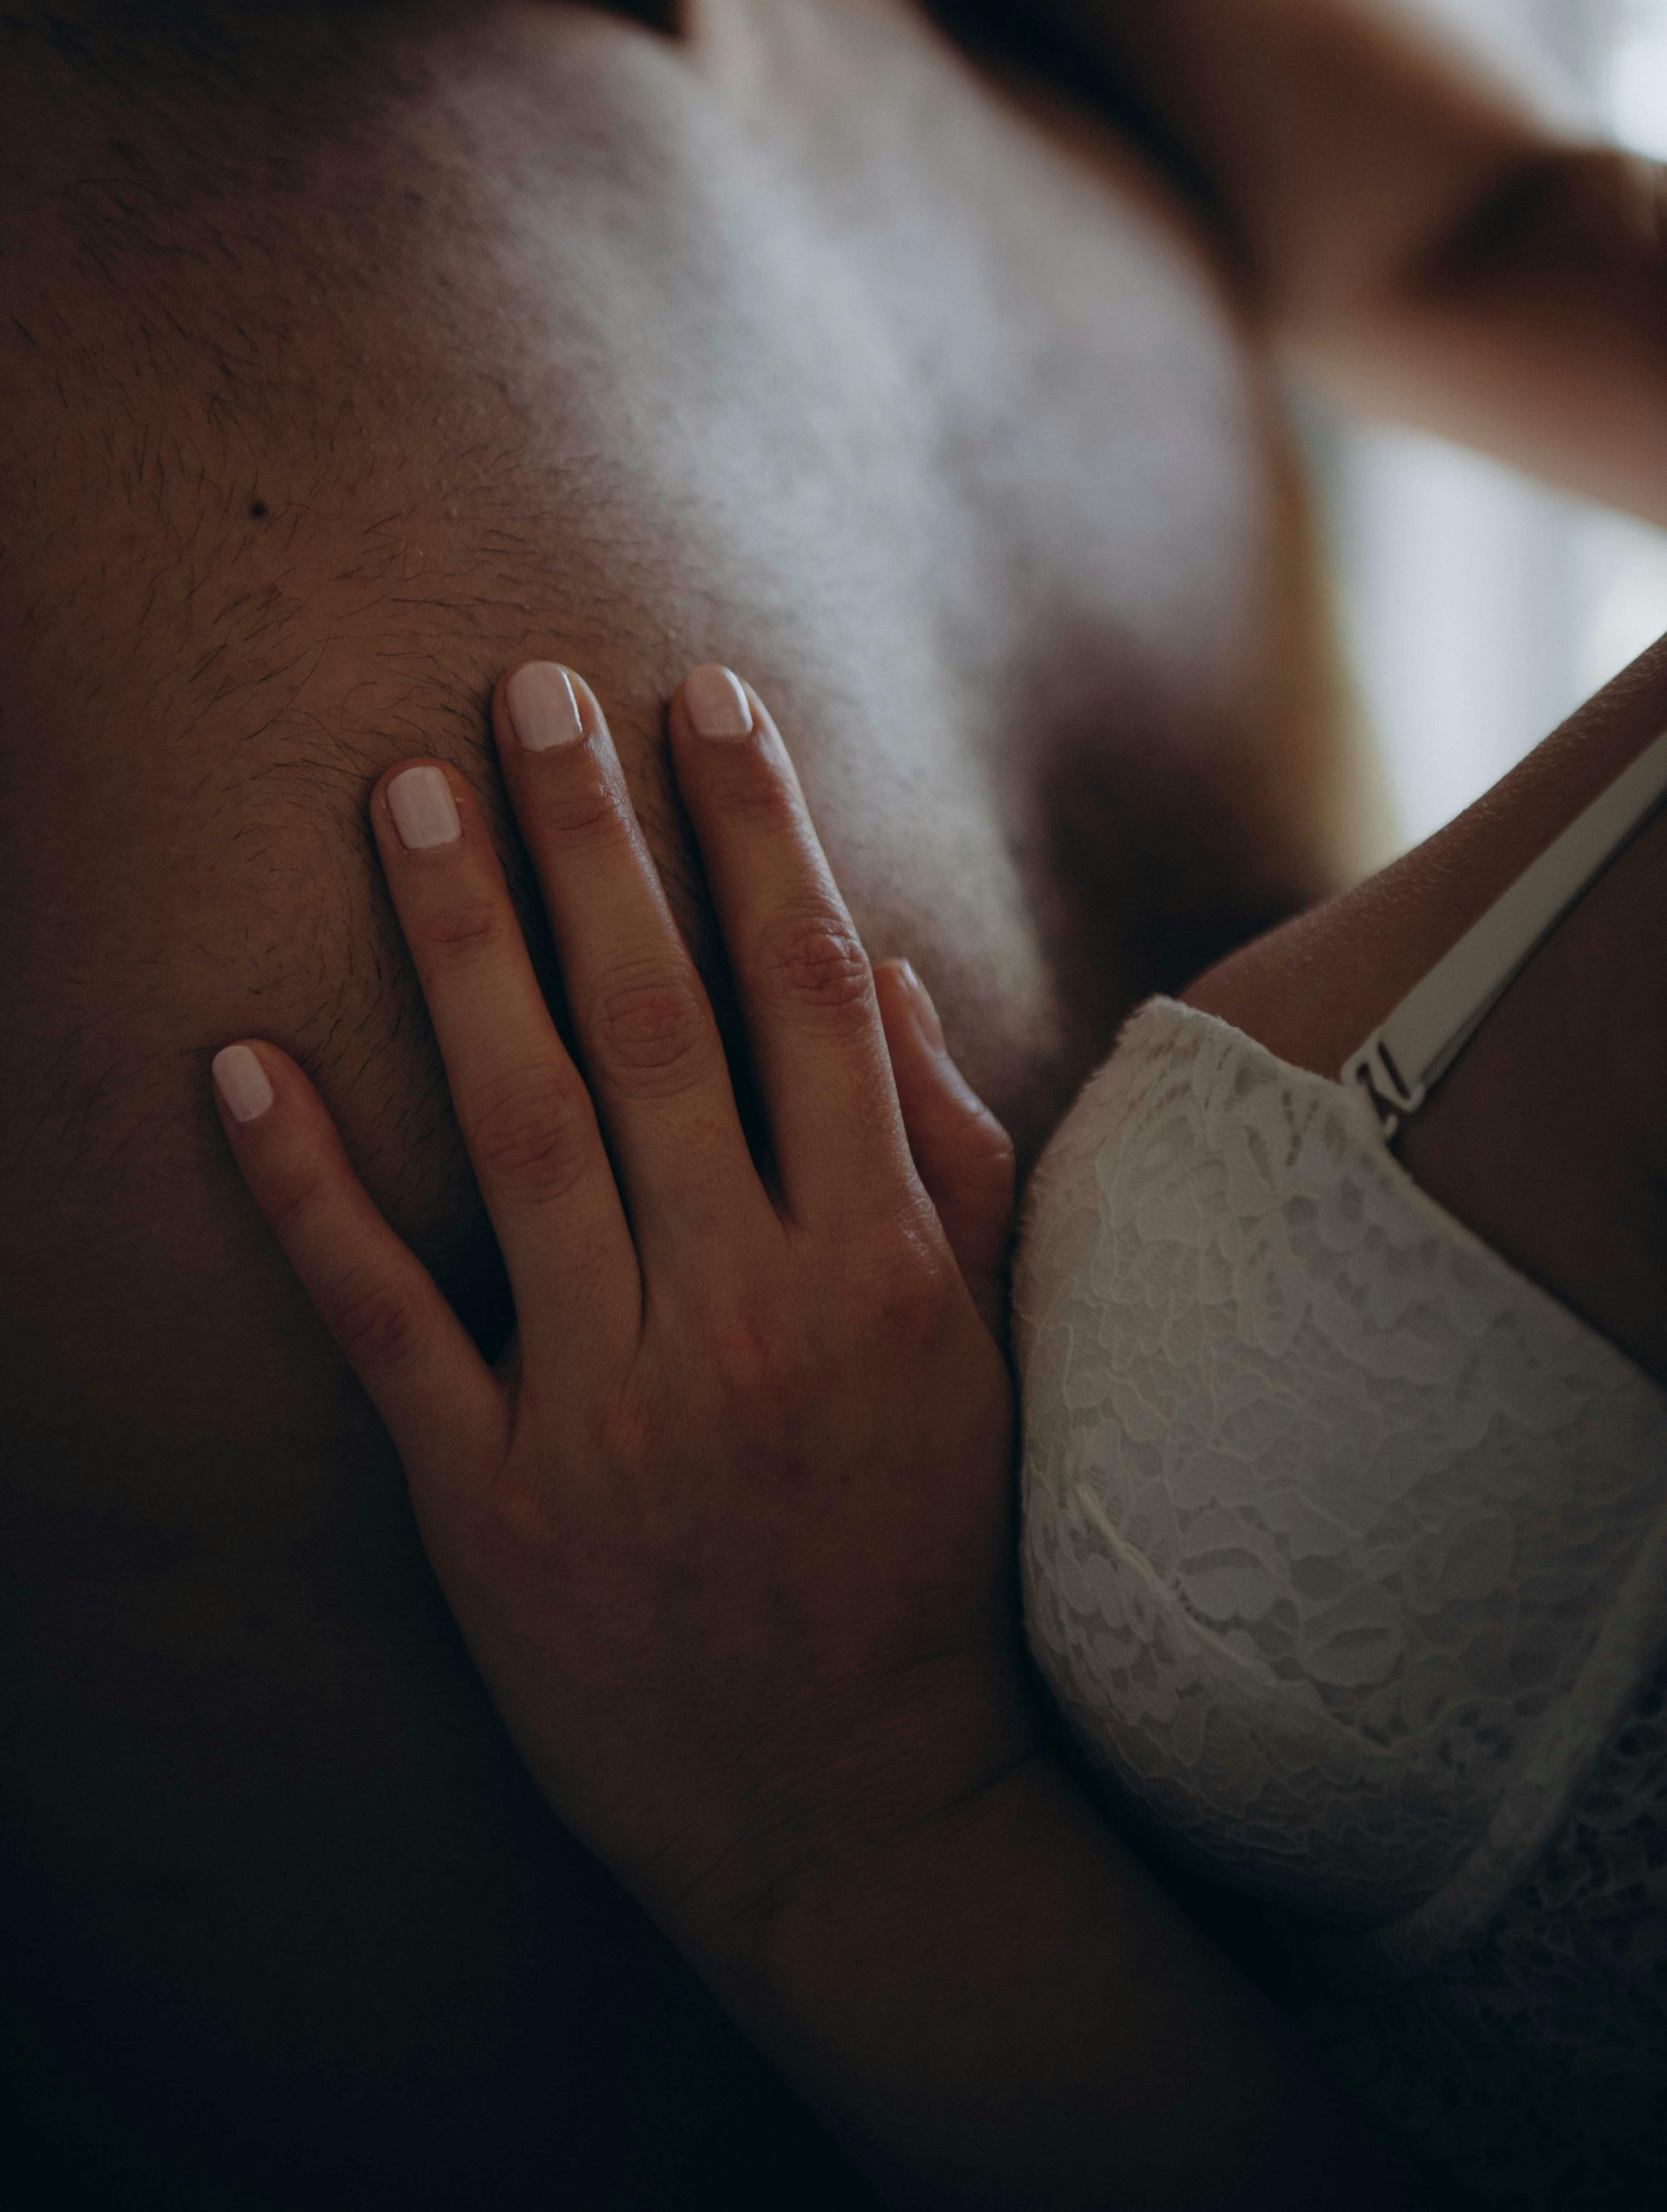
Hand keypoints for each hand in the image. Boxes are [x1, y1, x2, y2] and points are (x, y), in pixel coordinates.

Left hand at [211, 663, 1027, 1945]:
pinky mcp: (490, 1500)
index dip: (754, 830)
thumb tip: (882, 968)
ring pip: (521, 1132)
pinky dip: (310, 1193)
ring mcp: (606, 1403)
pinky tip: (243, 1064)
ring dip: (460, 954)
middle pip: (654, 1025)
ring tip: (406, 797)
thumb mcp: (984, 1357)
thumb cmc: (932, 1564)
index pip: (807, 994)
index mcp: (873, 1263)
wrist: (857, 1815)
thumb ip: (947, 1158)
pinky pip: (386, 1324)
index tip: (705, 698)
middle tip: (529, 686)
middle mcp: (741, 1309)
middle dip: (592, 843)